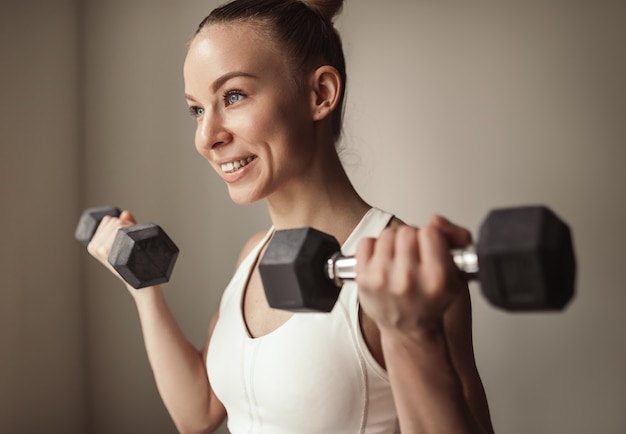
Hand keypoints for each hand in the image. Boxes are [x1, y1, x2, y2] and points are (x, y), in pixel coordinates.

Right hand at [87, 210, 137, 288]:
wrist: (140, 282)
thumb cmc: (134, 264)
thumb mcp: (126, 244)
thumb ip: (126, 226)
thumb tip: (125, 213)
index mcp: (94, 244)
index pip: (109, 219)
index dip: (122, 224)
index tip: (128, 239)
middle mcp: (95, 246)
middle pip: (114, 220)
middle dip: (128, 226)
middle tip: (133, 244)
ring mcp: (101, 248)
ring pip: (119, 223)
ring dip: (131, 229)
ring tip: (133, 246)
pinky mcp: (107, 250)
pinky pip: (120, 228)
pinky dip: (130, 231)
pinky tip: (132, 245)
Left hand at [355, 215, 471, 335]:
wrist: (407, 328)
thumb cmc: (431, 301)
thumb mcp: (458, 273)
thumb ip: (456, 238)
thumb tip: (436, 220)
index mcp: (436, 278)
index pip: (431, 232)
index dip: (432, 237)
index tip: (431, 247)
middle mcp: (408, 279)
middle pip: (407, 231)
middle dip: (412, 239)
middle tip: (414, 254)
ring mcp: (383, 279)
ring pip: (387, 234)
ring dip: (393, 242)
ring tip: (399, 259)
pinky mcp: (364, 279)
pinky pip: (366, 242)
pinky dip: (373, 248)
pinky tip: (383, 261)